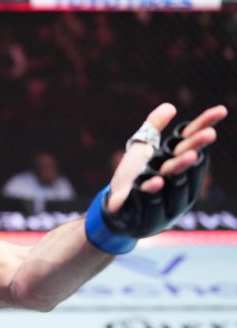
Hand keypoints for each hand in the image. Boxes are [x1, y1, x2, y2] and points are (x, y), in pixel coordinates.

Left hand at [107, 103, 227, 212]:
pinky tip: (156, 182)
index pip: (191, 144)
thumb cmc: (133, 176)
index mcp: (176, 166)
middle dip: (196, 148)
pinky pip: (149, 203)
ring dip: (180, 168)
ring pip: (174, 184)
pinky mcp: (143, 214)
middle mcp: (175, 184)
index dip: (203, 128)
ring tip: (188, 155)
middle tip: (209, 134)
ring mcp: (163, 201)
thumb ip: (153, 128)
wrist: (114, 207)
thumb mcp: (141, 150)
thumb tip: (170, 106)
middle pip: (185, 164)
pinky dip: (152, 192)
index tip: (220, 110)